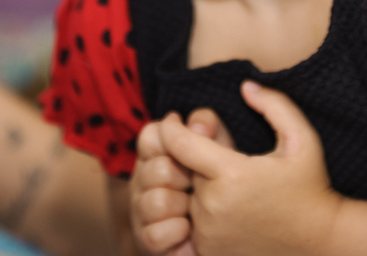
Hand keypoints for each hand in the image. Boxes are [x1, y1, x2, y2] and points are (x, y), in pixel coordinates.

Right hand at [131, 109, 232, 255]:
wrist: (226, 225)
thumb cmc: (217, 179)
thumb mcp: (218, 147)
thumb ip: (207, 126)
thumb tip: (197, 126)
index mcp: (154, 152)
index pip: (151, 135)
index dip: (176, 144)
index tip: (192, 155)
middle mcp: (141, 179)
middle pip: (158, 168)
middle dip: (185, 178)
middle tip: (196, 185)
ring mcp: (141, 210)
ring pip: (156, 202)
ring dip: (182, 207)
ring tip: (193, 210)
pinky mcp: (145, 240)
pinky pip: (155, 234)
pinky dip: (177, 232)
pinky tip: (189, 230)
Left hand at [159, 82, 341, 255]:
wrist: (320, 244)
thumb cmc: (311, 188)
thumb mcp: (302, 139)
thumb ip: (275, 105)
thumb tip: (246, 85)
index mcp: (233, 174)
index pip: (178, 143)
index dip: (170, 127)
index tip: (173, 119)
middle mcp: (214, 206)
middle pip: (184, 171)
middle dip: (197, 162)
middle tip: (227, 163)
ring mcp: (209, 235)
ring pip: (188, 199)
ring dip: (201, 190)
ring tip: (236, 192)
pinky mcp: (209, 254)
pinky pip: (191, 225)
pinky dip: (204, 216)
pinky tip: (232, 212)